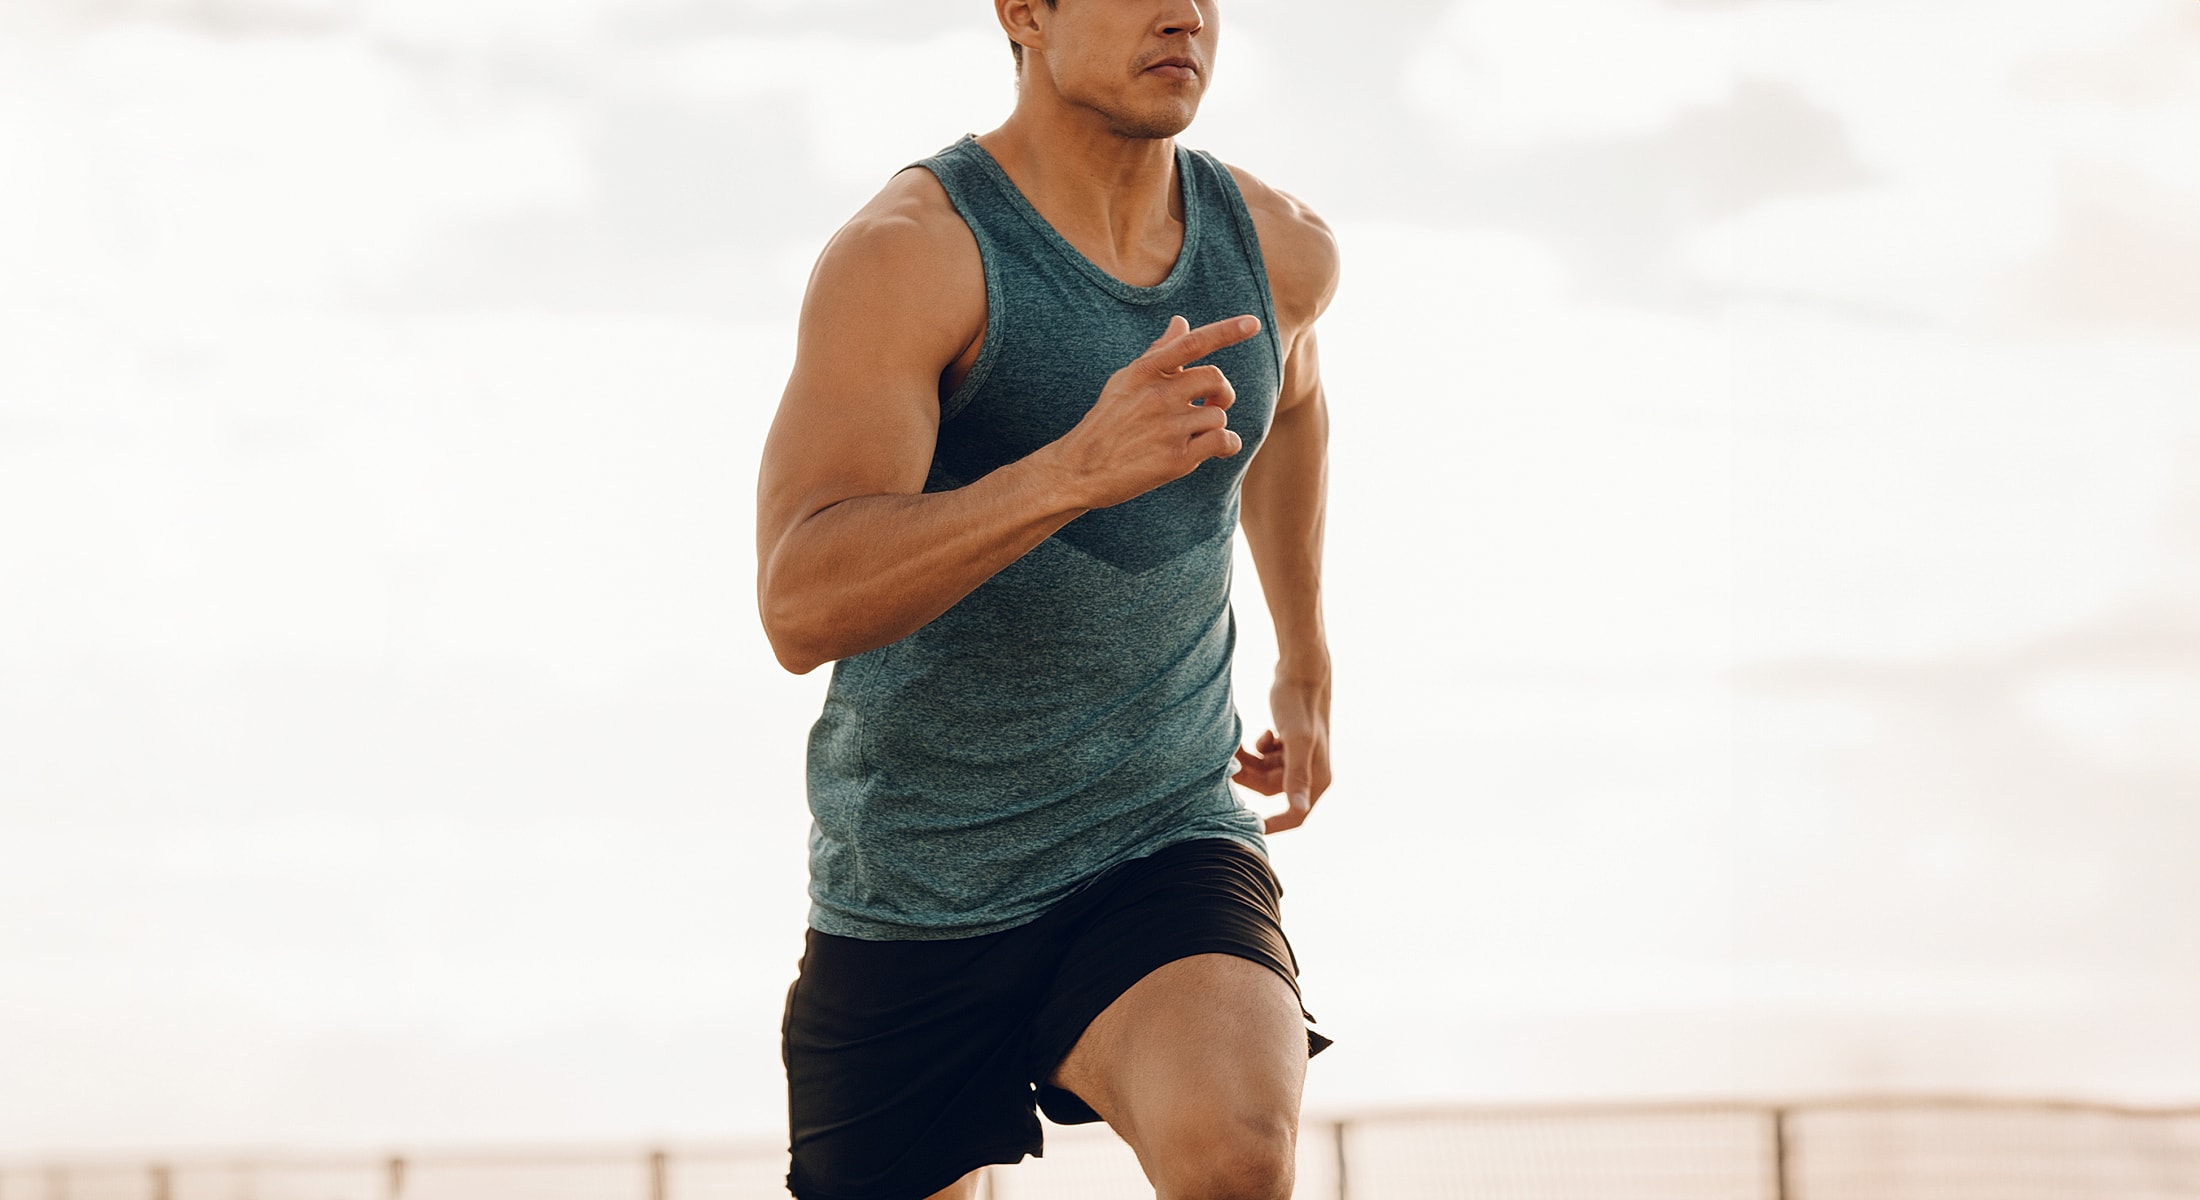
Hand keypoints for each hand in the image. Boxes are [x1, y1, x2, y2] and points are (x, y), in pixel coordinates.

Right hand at [1052, 314, 1261, 509]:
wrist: (1079, 470)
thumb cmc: (1106, 423)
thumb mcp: (1125, 381)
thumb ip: (1158, 352)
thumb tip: (1181, 321)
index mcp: (1145, 372)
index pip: (1192, 344)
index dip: (1226, 331)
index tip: (1253, 322)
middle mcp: (1157, 396)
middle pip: (1215, 379)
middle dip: (1222, 392)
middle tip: (1213, 404)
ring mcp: (1167, 428)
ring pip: (1218, 414)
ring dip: (1214, 424)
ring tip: (1195, 434)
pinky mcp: (1176, 459)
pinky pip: (1223, 441)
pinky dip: (1228, 444)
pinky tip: (1218, 448)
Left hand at [1232, 676, 1331, 833]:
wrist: (1300, 670)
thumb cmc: (1299, 703)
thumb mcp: (1296, 740)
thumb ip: (1296, 775)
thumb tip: (1299, 808)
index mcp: (1318, 778)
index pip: (1295, 816)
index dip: (1273, 825)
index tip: (1247, 828)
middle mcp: (1311, 772)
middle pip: (1270, 790)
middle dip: (1250, 776)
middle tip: (1230, 760)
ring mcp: (1298, 758)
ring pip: (1264, 773)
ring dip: (1249, 761)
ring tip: (1237, 744)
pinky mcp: (1287, 745)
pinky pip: (1264, 759)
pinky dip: (1257, 749)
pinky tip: (1261, 733)